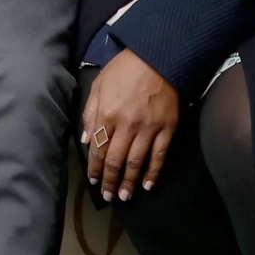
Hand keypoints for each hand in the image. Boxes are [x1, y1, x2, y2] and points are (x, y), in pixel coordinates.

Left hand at [81, 48, 179, 201]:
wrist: (156, 57)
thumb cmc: (123, 70)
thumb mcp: (98, 86)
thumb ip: (90, 114)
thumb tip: (86, 140)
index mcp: (107, 114)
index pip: (99, 149)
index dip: (96, 168)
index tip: (94, 181)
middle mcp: (127, 125)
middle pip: (117, 160)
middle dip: (111, 181)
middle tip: (109, 196)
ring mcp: (149, 128)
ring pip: (137, 162)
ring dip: (130, 182)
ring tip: (125, 196)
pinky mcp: (167, 128)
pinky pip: (159, 155)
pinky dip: (153, 172)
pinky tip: (148, 184)